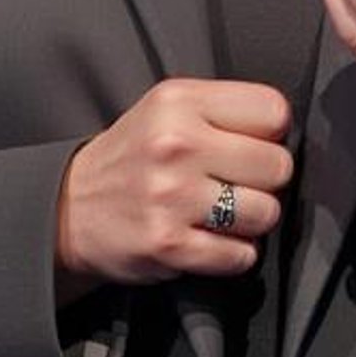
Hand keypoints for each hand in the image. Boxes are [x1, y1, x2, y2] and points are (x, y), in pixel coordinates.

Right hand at [55, 78, 293, 299]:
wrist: (68, 208)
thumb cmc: (132, 156)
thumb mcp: (167, 108)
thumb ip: (223, 110)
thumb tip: (287, 133)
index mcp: (180, 100)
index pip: (274, 111)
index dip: (272, 133)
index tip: (252, 144)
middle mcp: (176, 144)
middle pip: (278, 166)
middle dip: (264, 181)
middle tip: (236, 183)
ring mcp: (172, 196)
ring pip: (266, 213)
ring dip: (251, 221)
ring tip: (222, 214)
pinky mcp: (168, 244)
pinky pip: (241, 256)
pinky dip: (233, 255)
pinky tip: (209, 240)